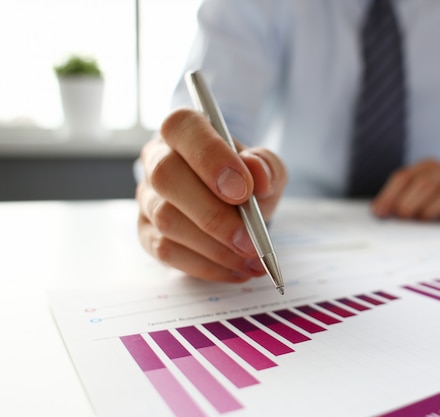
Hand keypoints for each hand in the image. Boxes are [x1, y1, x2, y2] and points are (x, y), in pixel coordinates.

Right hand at [136, 109, 287, 281]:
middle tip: (250, 241)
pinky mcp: (146, 231)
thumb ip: (266, 166)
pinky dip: (207, 265)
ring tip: (252, 260)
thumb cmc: (246, 179)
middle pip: (166, 177)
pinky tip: (236, 270)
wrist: (236, 204)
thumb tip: (257, 173)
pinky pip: (167, 251)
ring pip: (167, 220)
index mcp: (184, 129)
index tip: (243, 190)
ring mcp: (147, 196)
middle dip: (213, 215)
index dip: (211, 158)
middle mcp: (157, 158)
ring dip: (215, 247)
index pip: (183, 128)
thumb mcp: (266, 168)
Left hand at [371, 159, 439, 221]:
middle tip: (402, 217)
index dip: (389, 195)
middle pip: (423, 184)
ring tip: (422, 218)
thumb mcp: (420, 187)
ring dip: (430, 209)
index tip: (379, 212)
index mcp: (426, 167)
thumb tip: (376, 211)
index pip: (403, 177)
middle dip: (408, 203)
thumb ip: (398, 197)